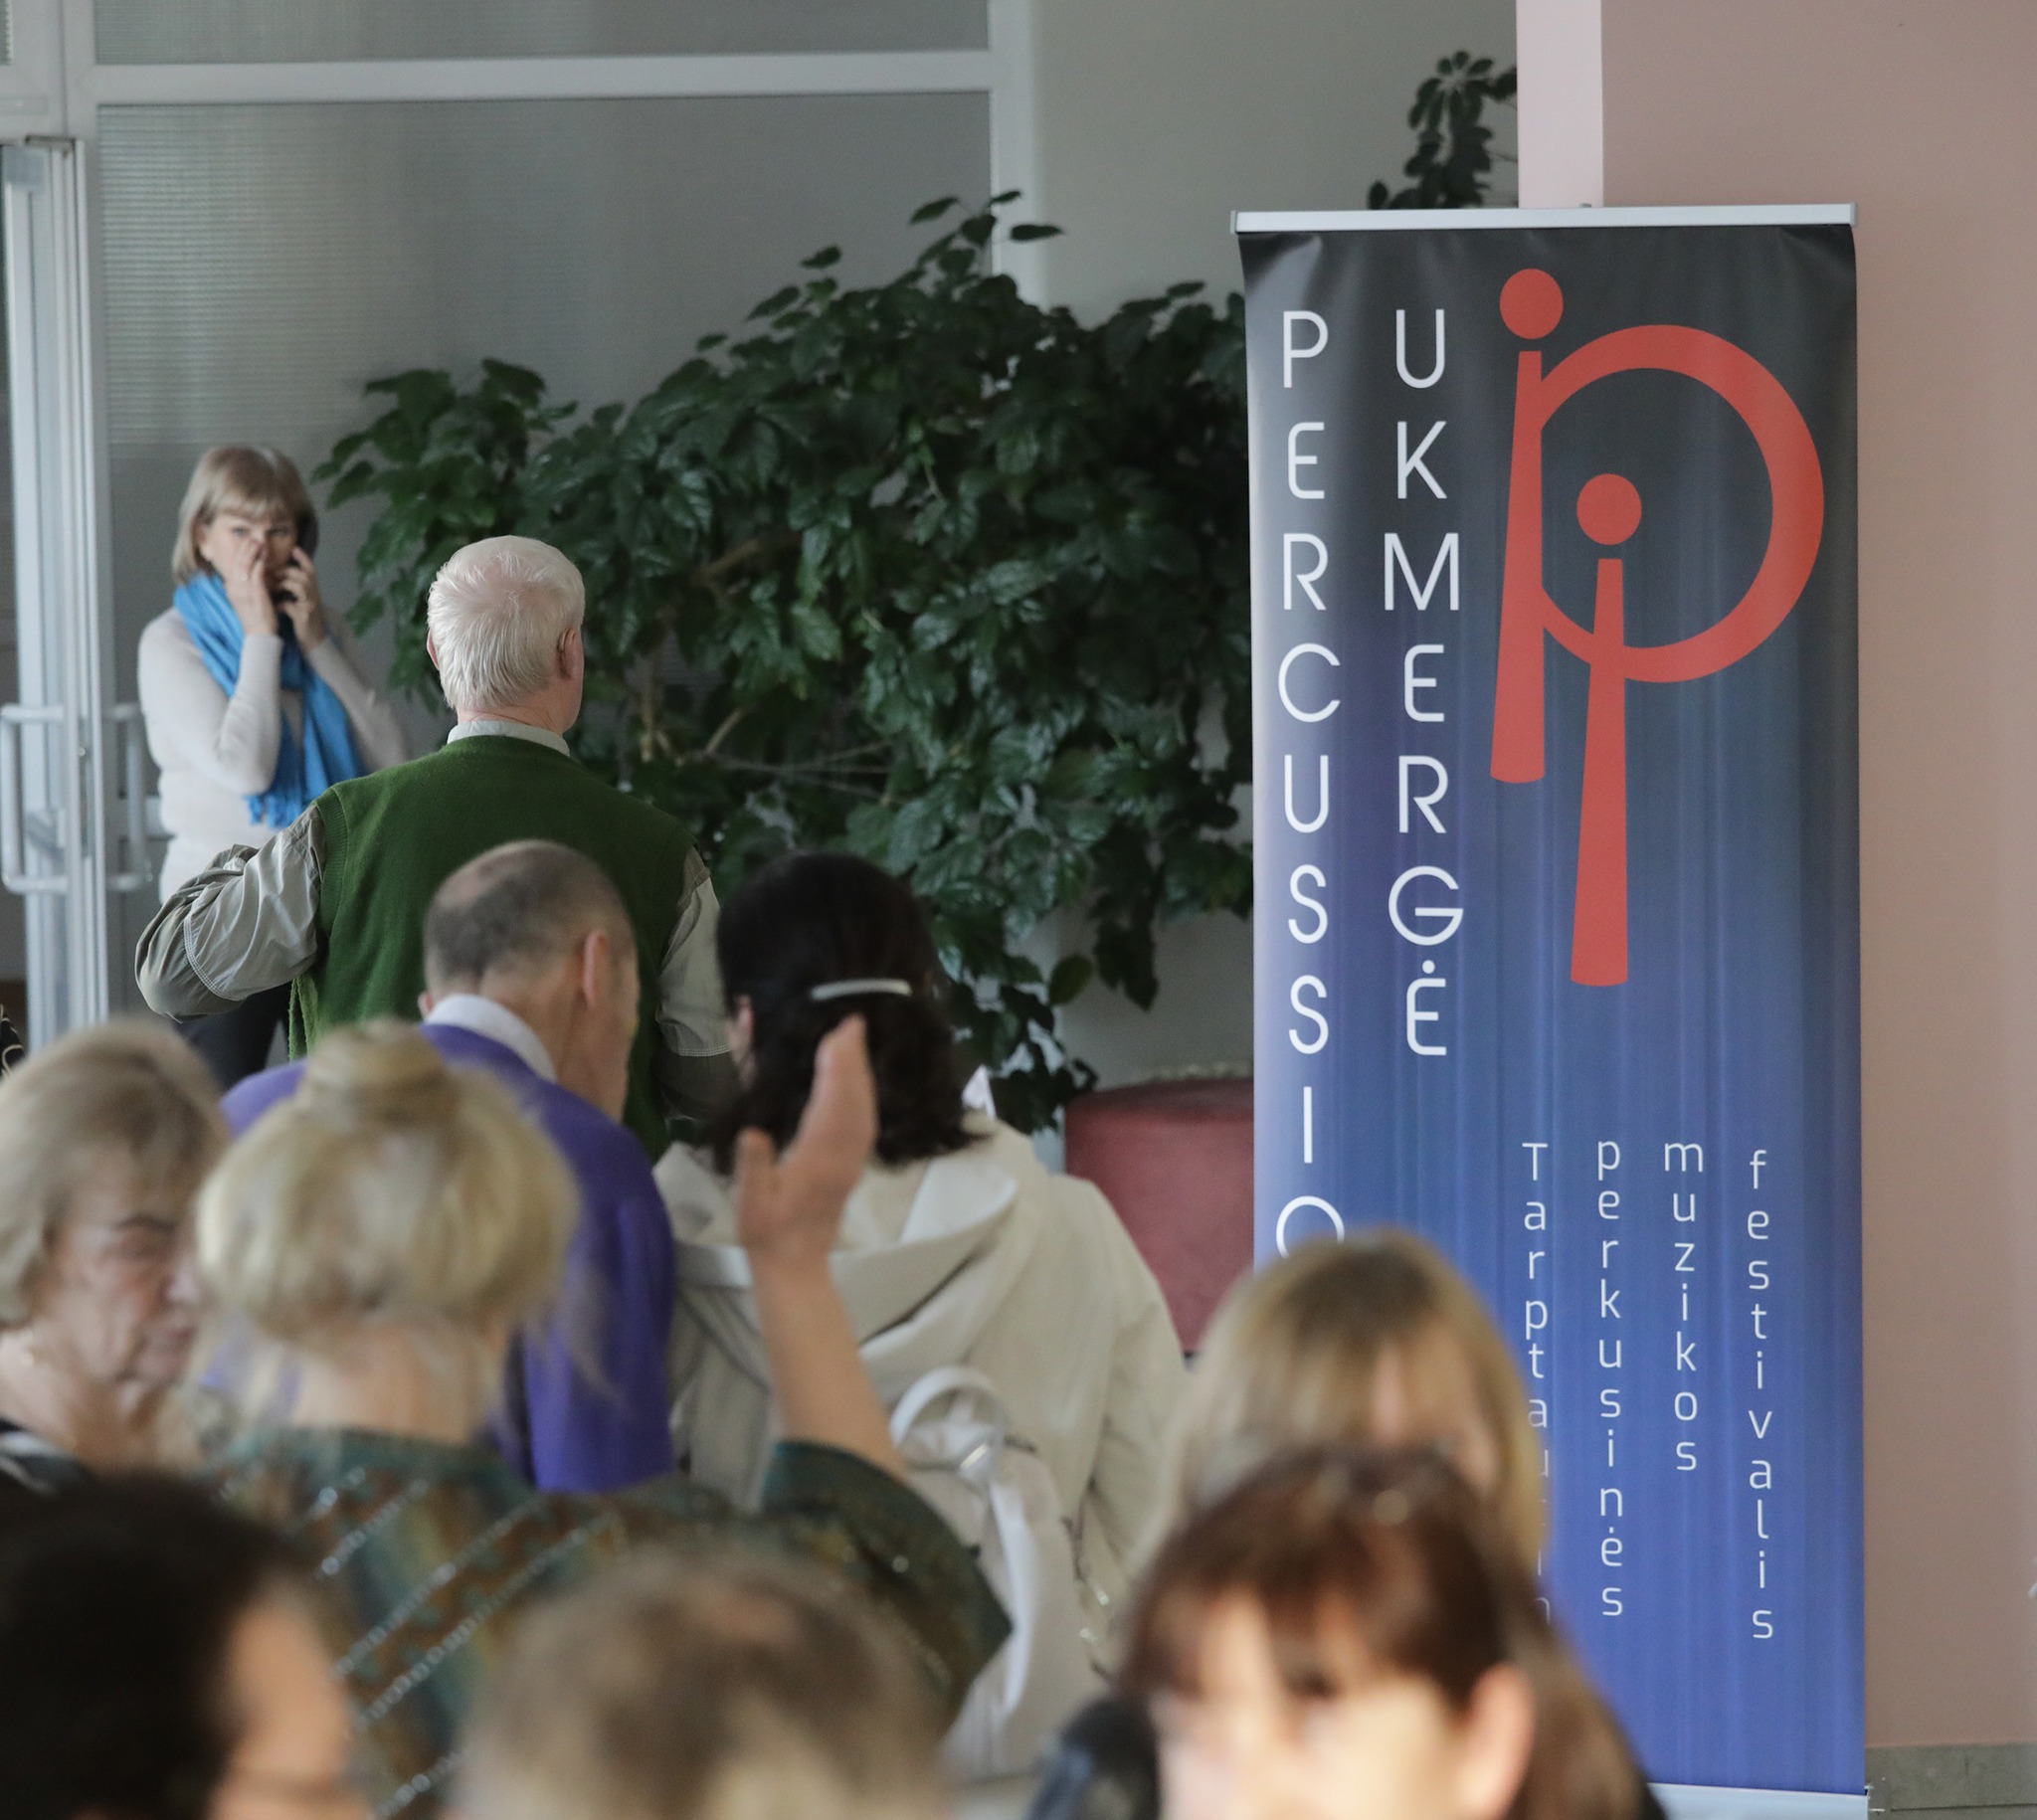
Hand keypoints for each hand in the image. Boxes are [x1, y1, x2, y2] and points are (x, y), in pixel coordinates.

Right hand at [220, 539, 277, 639]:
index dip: (239, 552)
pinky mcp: (255, 594)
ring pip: (245, 566)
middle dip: (245, 548)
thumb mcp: (244, 600)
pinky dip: (260, 564)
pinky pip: (256, 575)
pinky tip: (265, 558)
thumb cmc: (256, 617)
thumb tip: (241, 576)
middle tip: (253, 538)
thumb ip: (242, 587)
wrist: (259, 635)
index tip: (247, 543)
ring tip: (260, 543)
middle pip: (237, 562)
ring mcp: (244, 591)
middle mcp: (234, 588)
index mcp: (231, 589)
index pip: (233, 566)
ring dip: (253, 553)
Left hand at [273, 548, 325, 649]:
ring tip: (270, 588)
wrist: (313, 640)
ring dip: (282, 585)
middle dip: (286, 571)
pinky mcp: (304, 616)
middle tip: (271, 573)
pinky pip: (290, 605)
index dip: (303, 558)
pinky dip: (280, 605)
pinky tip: (275, 607)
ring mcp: (310, 605)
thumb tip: (278, 574)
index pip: (311, 570)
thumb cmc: (304, 618)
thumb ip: (295, 587)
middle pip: (304, 575)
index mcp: (313, 590)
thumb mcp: (304, 600)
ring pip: (299, 587)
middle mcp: (314, 595)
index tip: (294, 548)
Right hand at [733, 1016, 874, 1277]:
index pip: (832, 1106)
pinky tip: (857, 1082)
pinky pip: (864, 1123)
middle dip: (854, 1060)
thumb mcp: (751, 1203)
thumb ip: (754, 1166)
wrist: (795, 1267)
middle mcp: (842, 1157)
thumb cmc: (767, 1234)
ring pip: (865, 1110)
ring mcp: (851, 1162)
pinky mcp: (852, 1166)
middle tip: (852, 1022)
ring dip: (861, 1074)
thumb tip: (754, 1133)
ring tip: (855, 1042)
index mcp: (818, 1162)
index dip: (838, 1069)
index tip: (838, 1035)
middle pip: (856, 1101)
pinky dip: (862, 1095)